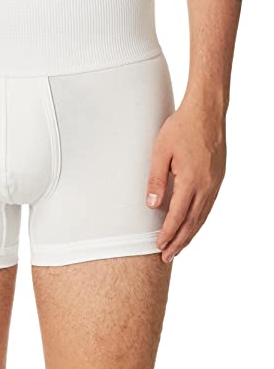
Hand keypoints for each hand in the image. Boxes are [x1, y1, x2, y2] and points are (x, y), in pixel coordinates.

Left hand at [146, 100, 226, 262]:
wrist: (207, 112)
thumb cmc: (181, 128)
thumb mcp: (160, 152)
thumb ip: (156, 179)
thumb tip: (152, 205)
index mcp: (191, 181)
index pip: (177, 216)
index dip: (168, 233)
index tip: (159, 246)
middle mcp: (206, 186)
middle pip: (192, 222)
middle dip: (179, 241)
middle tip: (167, 257)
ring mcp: (214, 183)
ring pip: (202, 216)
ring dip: (190, 234)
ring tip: (179, 247)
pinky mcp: (217, 178)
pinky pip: (208, 206)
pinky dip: (199, 220)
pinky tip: (193, 225)